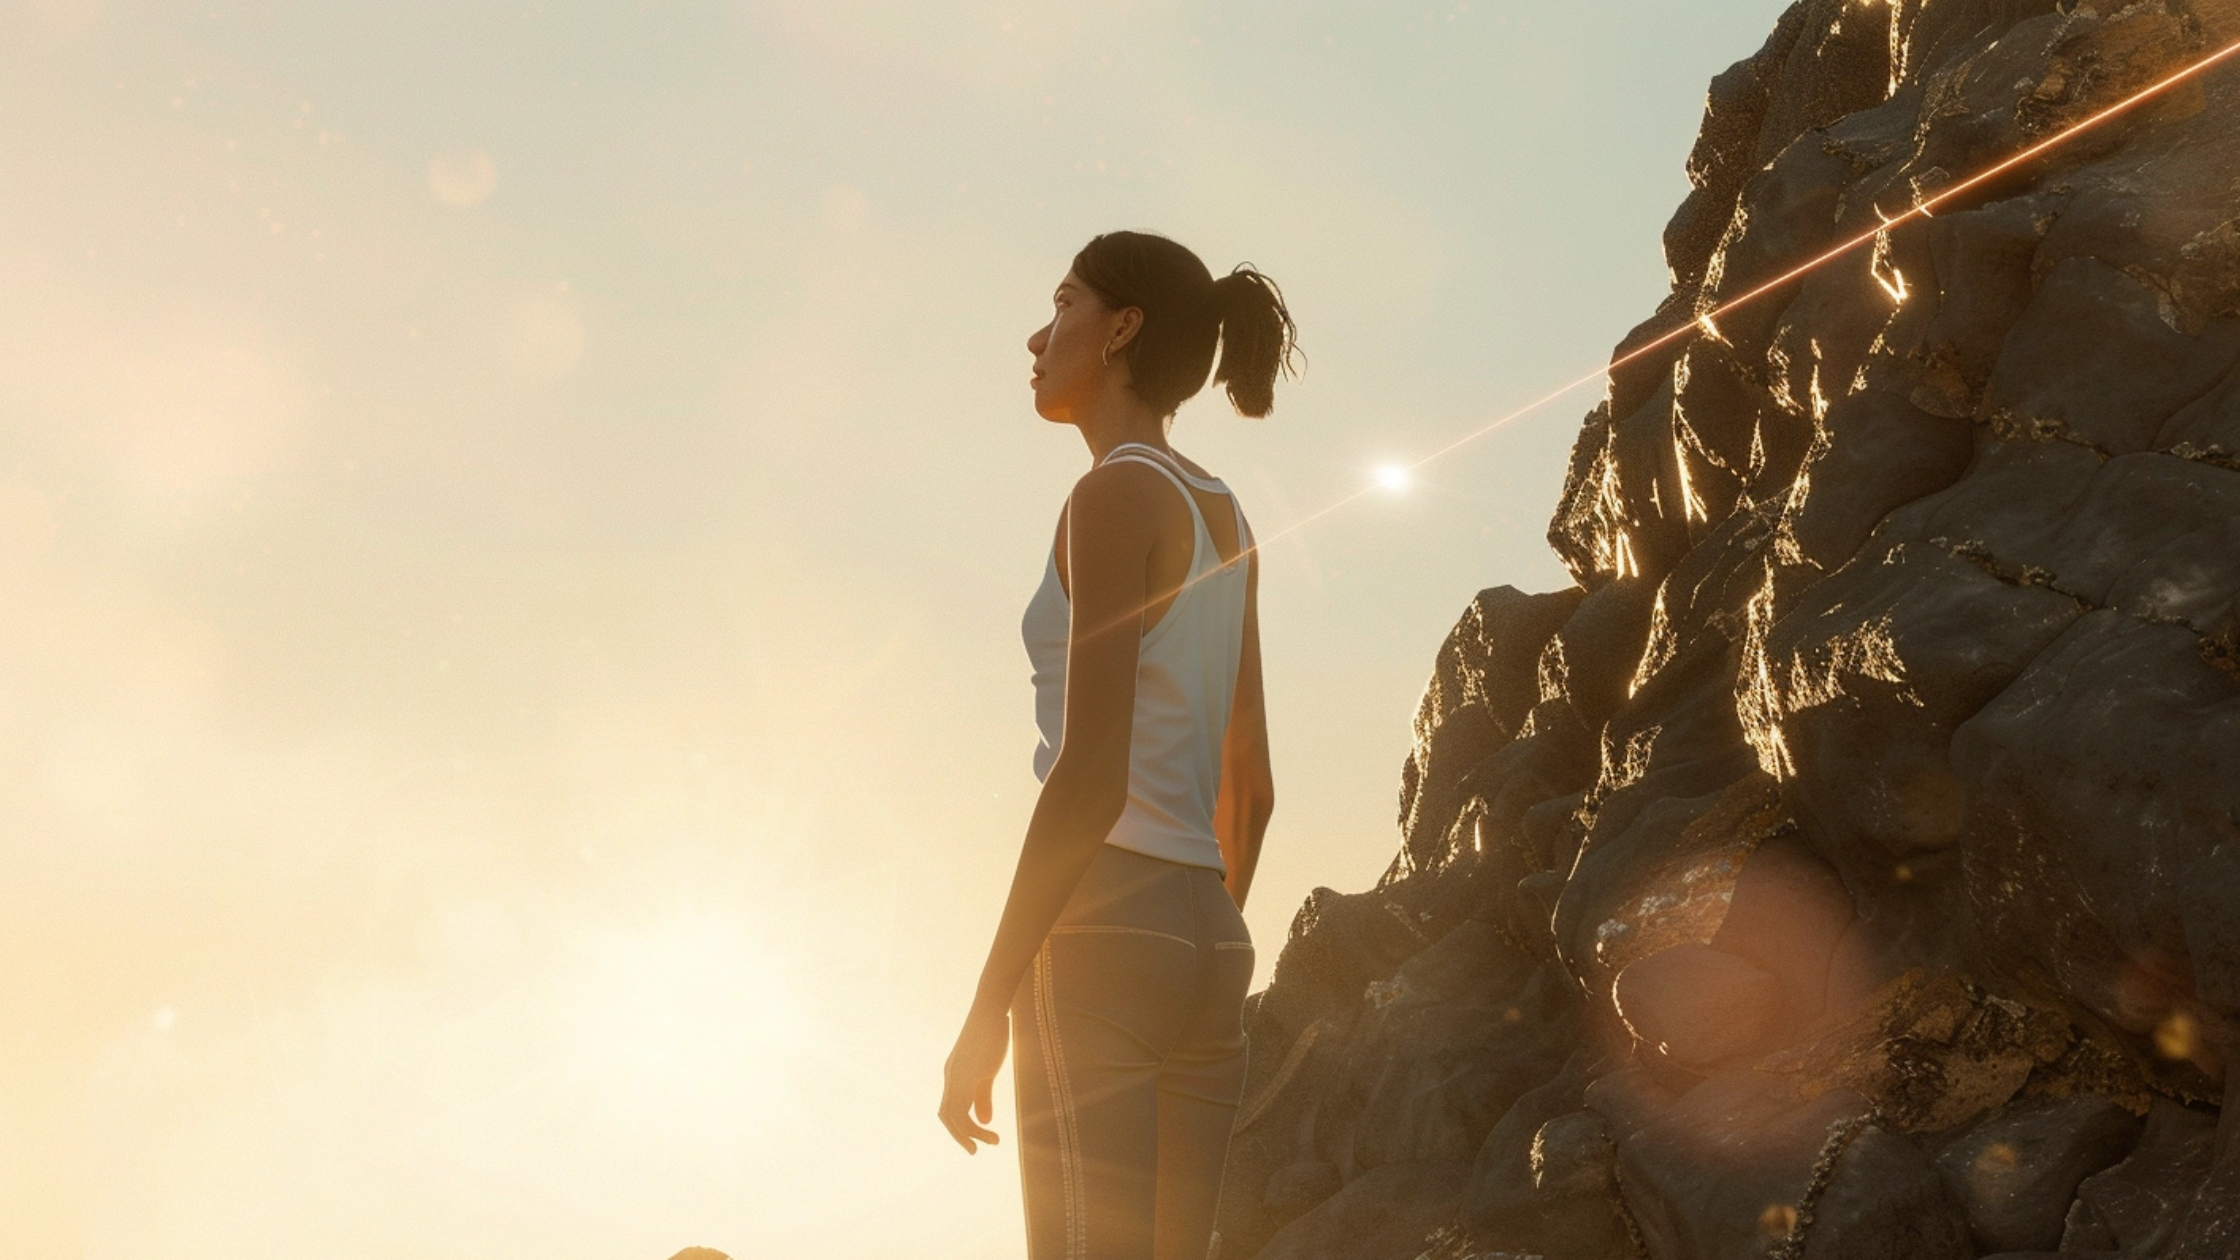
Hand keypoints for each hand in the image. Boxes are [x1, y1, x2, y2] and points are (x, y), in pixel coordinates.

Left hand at [938, 1006, 1008, 1153]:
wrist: (991, 1010)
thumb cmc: (992, 1034)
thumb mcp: (987, 1070)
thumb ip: (983, 1096)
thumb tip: (984, 1120)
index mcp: (954, 1075)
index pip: (950, 1108)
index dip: (961, 1127)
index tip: (980, 1138)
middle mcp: (950, 1077)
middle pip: (946, 1116)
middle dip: (960, 1136)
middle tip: (977, 1151)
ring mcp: (955, 1076)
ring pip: (952, 1116)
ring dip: (968, 1134)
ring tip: (992, 1142)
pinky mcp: (964, 1075)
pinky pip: (960, 1108)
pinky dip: (971, 1125)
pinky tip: (989, 1128)